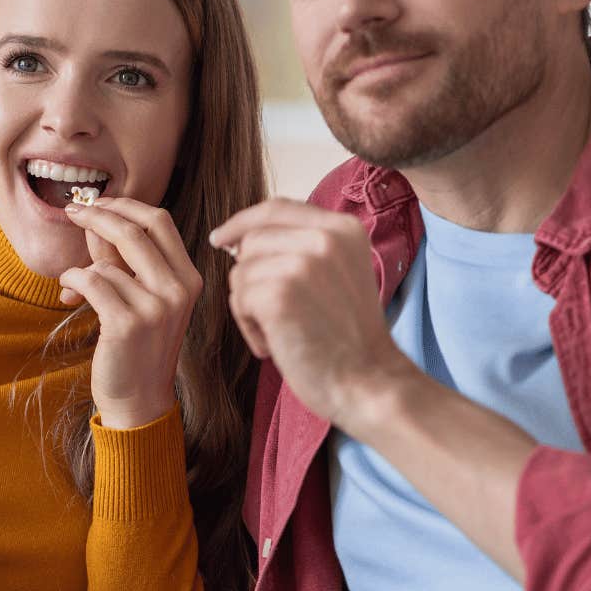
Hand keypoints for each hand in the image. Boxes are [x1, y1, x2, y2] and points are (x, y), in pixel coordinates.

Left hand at [59, 196, 202, 429]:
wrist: (140, 400)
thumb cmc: (138, 347)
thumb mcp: (141, 297)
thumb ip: (123, 260)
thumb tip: (97, 219)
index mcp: (188, 278)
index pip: (160, 221)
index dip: (126, 205)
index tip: (98, 202)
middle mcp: (178, 290)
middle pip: (134, 230)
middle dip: (98, 214)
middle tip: (74, 211)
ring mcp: (156, 308)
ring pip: (107, 261)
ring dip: (81, 267)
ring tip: (74, 285)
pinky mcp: (127, 324)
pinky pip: (91, 282)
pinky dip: (73, 282)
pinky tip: (69, 296)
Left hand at [211, 199, 417, 427]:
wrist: (369, 383)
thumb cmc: (350, 340)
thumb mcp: (339, 274)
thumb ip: (304, 247)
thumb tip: (241, 240)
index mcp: (344, 228)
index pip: (277, 208)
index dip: (243, 221)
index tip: (221, 238)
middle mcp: (325, 237)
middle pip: (253, 240)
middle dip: (251, 277)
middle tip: (277, 316)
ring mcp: (302, 263)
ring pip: (241, 271)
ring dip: (250, 307)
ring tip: (282, 333)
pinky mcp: (279, 293)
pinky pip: (239, 299)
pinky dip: (249, 327)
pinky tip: (275, 345)